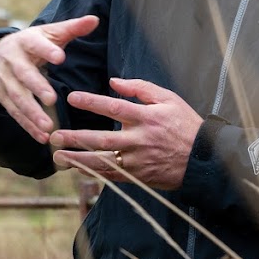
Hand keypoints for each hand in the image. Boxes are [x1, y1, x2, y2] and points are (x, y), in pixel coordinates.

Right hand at [0, 15, 100, 142]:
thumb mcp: (48, 33)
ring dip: (31, 113)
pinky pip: (14, 112)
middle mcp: (12, 60)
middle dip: (36, 87)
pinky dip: (27, 125)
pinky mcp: (2, 96)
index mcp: (25, 41)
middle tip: (51, 99)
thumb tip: (94, 19)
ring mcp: (4, 80)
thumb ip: (72, 28)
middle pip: (23, 74)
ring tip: (47, 127)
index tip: (60, 57)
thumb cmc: (32, 43)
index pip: (35, 44)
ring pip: (16, 97)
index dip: (47, 50)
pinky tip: (41, 136)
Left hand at [49, 78, 202, 188]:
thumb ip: (140, 88)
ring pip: (104, 162)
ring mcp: (139, 161)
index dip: (92, 102)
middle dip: (76, 138)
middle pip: (103, 139)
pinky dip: (93, 173)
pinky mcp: (140, 176)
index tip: (72, 97)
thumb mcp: (169, 99)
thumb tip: (113, 81)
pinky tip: (76, 168)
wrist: (204, 159)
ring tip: (58, 156)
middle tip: (54, 135)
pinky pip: (112, 175)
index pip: (114, 108)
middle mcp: (141, 140)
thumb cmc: (185, 124)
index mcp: (148, 118)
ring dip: (79, 160)